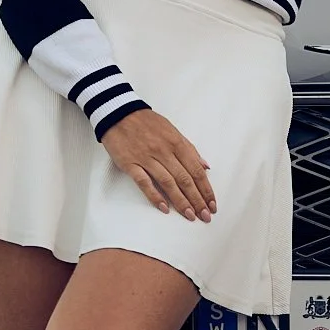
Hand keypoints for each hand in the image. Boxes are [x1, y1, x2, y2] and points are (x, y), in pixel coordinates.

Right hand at [99, 108, 215, 221]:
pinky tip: (165, 208)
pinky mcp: (130, 163)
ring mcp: (146, 158)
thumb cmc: (146, 122)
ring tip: (190, 215)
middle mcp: (164, 151)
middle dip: (197, 200)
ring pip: (168, 183)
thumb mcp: (172, 130)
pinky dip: (155, 196)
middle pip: (184, 179)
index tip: (212, 204)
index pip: (196, 170)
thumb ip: (189, 148)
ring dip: (181, 201)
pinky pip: (144, 182)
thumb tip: (205, 166)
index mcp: (176, 142)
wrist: (117, 112)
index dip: (205, 189)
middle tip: (205, 216)